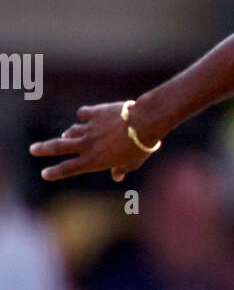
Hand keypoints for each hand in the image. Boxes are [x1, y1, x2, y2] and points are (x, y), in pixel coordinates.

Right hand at [30, 103, 154, 182]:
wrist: (143, 124)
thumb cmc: (141, 147)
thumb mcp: (132, 163)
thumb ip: (121, 169)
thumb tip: (117, 176)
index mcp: (94, 161)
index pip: (68, 169)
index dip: (54, 172)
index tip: (44, 174)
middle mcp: (86, 145)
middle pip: (58, 147)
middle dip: (43, 149)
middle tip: (33, 149)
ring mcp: (89, 128)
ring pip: (71, 131)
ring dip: (68, 134)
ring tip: (66, 135)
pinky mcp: (94, 113)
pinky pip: (83, 114)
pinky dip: (83, 116)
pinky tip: (84, 116)